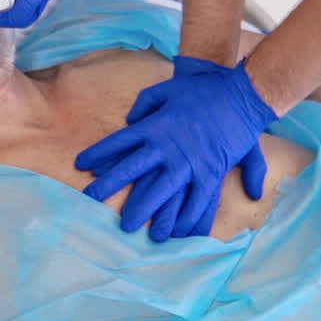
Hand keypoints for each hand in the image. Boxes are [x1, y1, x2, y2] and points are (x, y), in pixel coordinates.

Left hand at [76, 58, 276, 241]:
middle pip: (132, 171)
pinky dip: (186, 217)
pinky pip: (196, 201)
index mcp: (154, 126)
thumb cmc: (201, 89)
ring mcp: (189, 162)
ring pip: (160, 193)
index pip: (119, 142)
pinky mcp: (211, 172)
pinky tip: (176, 231)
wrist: (239, 94)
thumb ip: (144, 105)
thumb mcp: (166, 89)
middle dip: (109, 187)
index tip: (81, 166)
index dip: (98, 154)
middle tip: (92, 202)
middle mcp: (167, 147)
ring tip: (128, 226)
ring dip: (143, 210)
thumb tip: (130, 121)